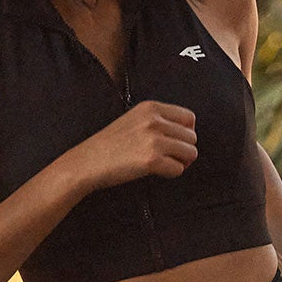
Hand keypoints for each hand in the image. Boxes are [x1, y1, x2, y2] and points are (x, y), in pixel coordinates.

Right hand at [68, 102, 196, 190]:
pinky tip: (157, 171)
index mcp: (151, 107)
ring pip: (190, 153)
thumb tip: (186, 133)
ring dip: (181, 162)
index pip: (189, 117)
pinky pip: (178, 169)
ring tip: (165, 164)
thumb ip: (158, 120)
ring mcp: (153, 140)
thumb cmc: (110, 144)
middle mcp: (154, 121)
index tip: (176, 143)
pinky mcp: (152, 160)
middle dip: (185, 150)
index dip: (186, 133)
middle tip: (171, 158)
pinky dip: (171, 173)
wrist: (88, 161)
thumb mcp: (134, 119)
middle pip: (192, 137)